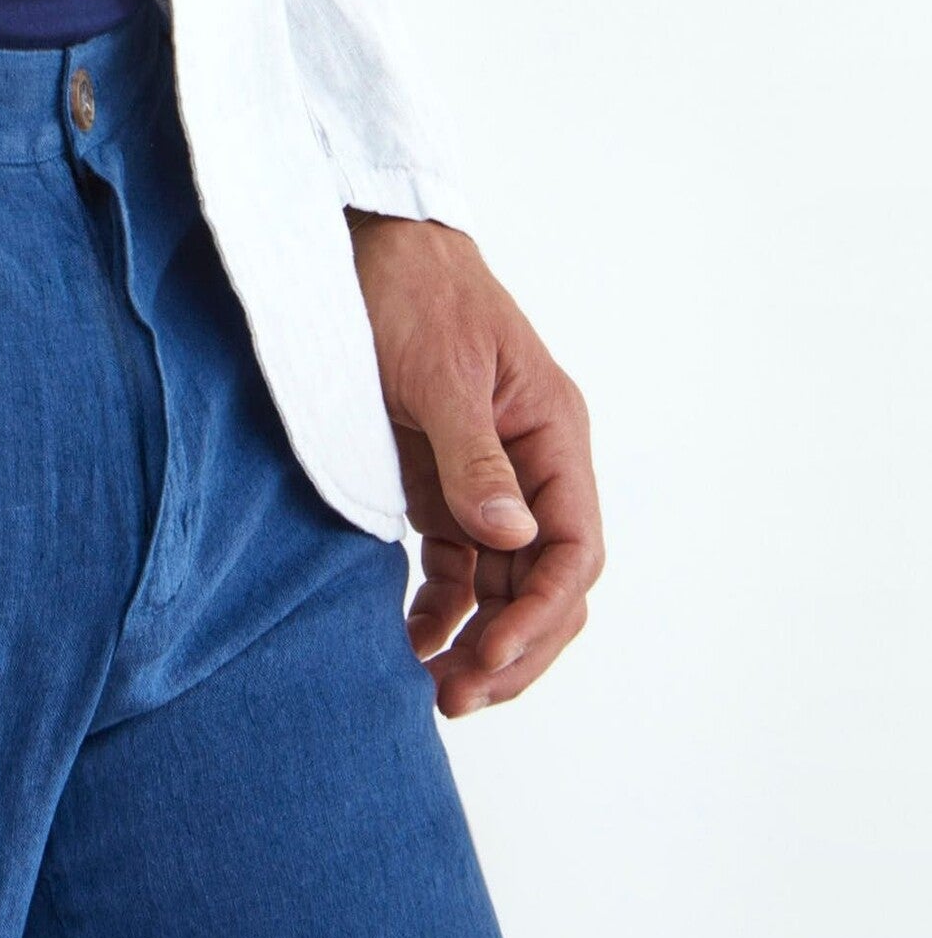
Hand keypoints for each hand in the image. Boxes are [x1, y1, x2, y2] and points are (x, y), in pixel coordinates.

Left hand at [346, 210, 603, 717]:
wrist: (364, 239)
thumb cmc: (412, 289)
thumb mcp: (438, 372)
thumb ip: (474, 457)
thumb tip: (514, 540)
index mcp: (553, 434)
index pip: (573, 549)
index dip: (539, 614)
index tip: (489, 658)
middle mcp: (532, 463)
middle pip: (547, 582)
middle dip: (514, 646)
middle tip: (459, 699)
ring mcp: (488, 476)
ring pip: (505, 584)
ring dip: (479, 639)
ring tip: (435, 692)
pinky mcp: (441, 480)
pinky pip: (458, 563)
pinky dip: (442, 606)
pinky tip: (414, 641)